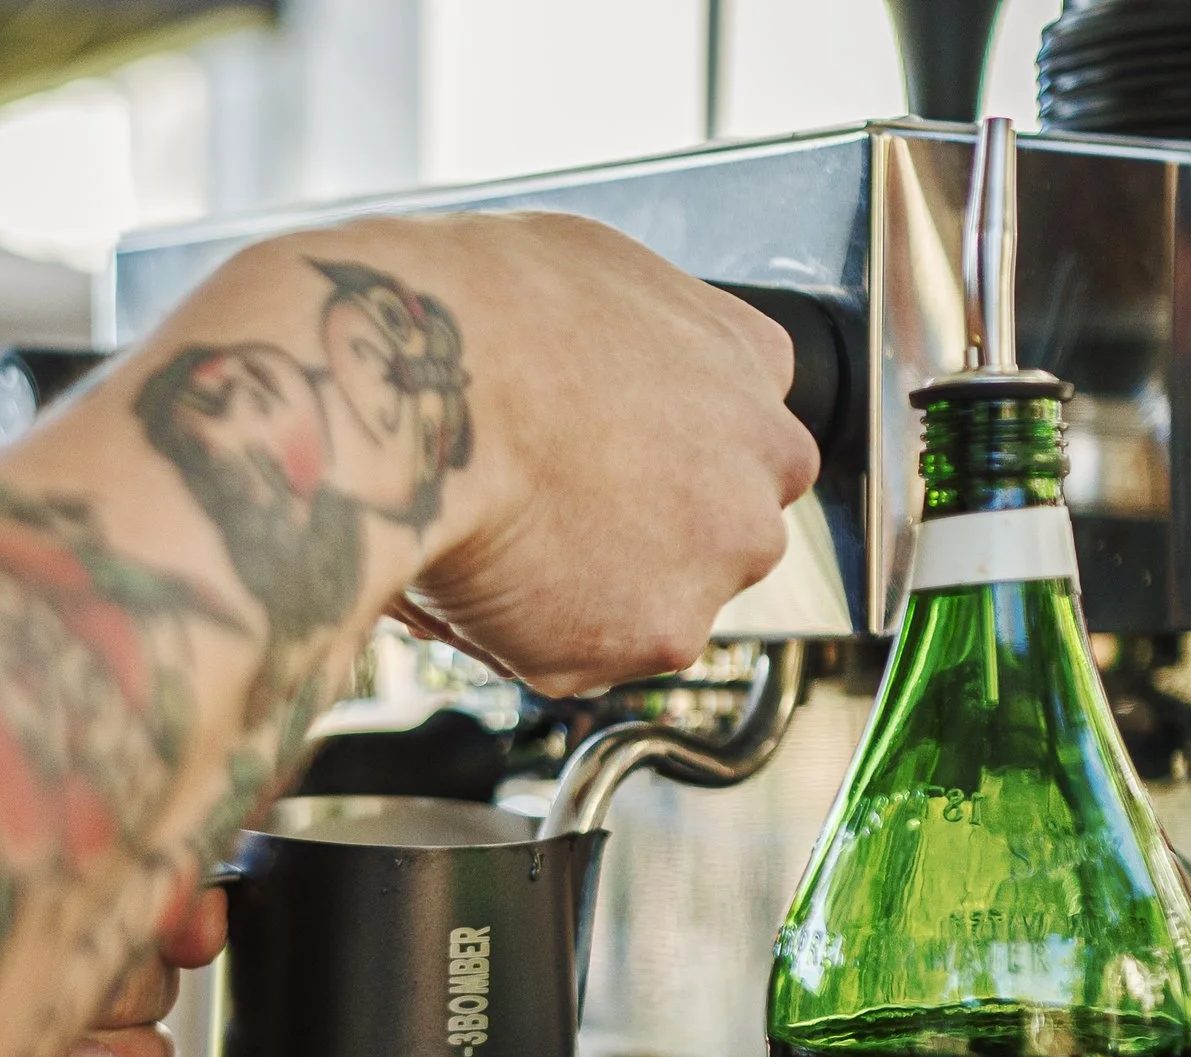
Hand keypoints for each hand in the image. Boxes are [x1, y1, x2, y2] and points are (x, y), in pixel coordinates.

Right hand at [346, 212, 820, 695]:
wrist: (429, 390)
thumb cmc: (486, 312)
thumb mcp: (589, 266)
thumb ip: (638, 333)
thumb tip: (603, 358)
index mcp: (753, 366)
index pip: (738, 434)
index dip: (660, 455)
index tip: (609, 461)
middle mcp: (761, 471)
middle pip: (714, 529)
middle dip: (640, 533)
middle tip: (546, 510)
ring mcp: (714, 562)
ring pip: (651, 601)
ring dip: (585, 591)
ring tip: (499, 536)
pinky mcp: (653, 637)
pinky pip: (585, 656)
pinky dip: (530, 638)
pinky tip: (482, 576)